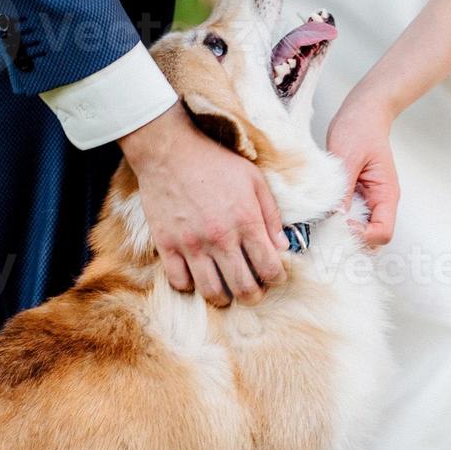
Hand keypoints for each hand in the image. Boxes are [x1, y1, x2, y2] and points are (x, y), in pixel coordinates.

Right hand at [118, 102, 284, 306]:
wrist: (169, 152)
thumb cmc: (214, 163)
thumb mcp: (254, 180)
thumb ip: (271, 214)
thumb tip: (283, 246)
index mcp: (246, 221)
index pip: (270, 268)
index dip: (277, 278)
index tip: (274, 276)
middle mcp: (220, 238)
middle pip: (244, 288)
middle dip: (254, 295)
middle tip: (253, 290)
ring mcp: (191, 244)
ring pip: (212, 292)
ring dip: (224, 297)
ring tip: (226, 291)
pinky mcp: (167, 245)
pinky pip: (179, 281)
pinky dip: (190, 285)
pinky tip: (196, 275)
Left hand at [326, 92, 400, 246]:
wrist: (362, 113)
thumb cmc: (359, 129)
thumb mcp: (347, 159)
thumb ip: (343, 190)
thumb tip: (334, 218)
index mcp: (385, 195)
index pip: (382, 233)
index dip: (361, 236)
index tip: (339, 225)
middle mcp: (379, 203)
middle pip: (372, 240)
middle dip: (351, 240)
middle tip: (325, 231)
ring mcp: (367, 202)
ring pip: (359, 233)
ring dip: (342, 233)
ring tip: (321, 224)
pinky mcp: (355, 198)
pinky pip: (348, 219)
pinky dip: (335, 222)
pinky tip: (321, 214)